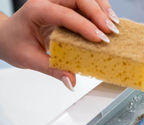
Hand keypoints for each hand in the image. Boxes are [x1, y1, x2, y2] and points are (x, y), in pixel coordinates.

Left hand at [0, 0, 119, 89]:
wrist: (8, 36)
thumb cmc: (15, 43)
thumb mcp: (30, 59)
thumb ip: (53, 70)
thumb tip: (71, 81)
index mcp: (36, 10)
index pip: (64, 14)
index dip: (84, 26)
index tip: (99, 39)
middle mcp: (48, 0)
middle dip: (98, 13)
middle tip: (111, 31)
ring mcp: (58, 1)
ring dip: (102, 9)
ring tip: (115, 25)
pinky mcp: (66, 6)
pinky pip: (86, 2)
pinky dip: (100, 10)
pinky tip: (110, 20)